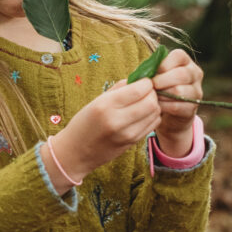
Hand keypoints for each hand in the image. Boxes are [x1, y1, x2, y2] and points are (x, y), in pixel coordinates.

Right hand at [45, 78, 160, 192]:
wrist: (77, 152)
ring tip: (143, 103)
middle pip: (151, 102)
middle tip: (145, 92)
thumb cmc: (84, 123)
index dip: (146, 82)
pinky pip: (153, 124)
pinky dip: (152, 116)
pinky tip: (142, 115)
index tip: (143, 81)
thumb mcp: (96, 101)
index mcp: (105, 106)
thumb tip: (140, 78)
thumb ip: (119, 88)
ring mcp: (127, 134)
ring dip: (154, 105)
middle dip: (152, 93)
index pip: (139, 90)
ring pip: (155, 113)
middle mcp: (117, 121)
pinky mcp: (133, 142)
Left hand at [151, 48, 203, 156]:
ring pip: (183, 89)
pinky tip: (159, 108)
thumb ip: (149, 72)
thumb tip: (139, 73)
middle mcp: (194, 73)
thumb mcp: (151, 80)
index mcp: (183, 62)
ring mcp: (197, 90)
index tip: (151, 74)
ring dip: (166, 94)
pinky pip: (182, 105)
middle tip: (151, 88)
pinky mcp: (194, 107)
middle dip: (164, 80)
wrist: (165, 118)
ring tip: (154, 99)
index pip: (177, 56)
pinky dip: (168, 106)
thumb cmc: (154, 93)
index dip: (163, 65)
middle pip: (182, 73)